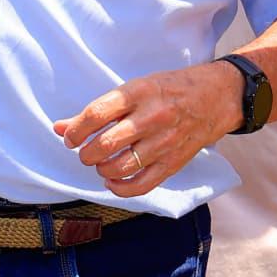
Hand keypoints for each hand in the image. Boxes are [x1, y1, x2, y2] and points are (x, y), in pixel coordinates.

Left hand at [59, 62, 243, 195]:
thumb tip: (59, 127)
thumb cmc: (170, 90)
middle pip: (105, 144)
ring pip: (120, 167)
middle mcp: (151, 117)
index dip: (75, 130)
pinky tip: (113, 181)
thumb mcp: (135, 88)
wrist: (217, 96)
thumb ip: (99, 110)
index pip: (96, 114)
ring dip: (101, 169)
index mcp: (139, 92)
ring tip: (101, 163)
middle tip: (85, 152)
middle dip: (86, 154)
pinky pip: (142, 184)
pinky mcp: (174, 162)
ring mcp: (164, 141)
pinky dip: (121, 188)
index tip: (70, 137)